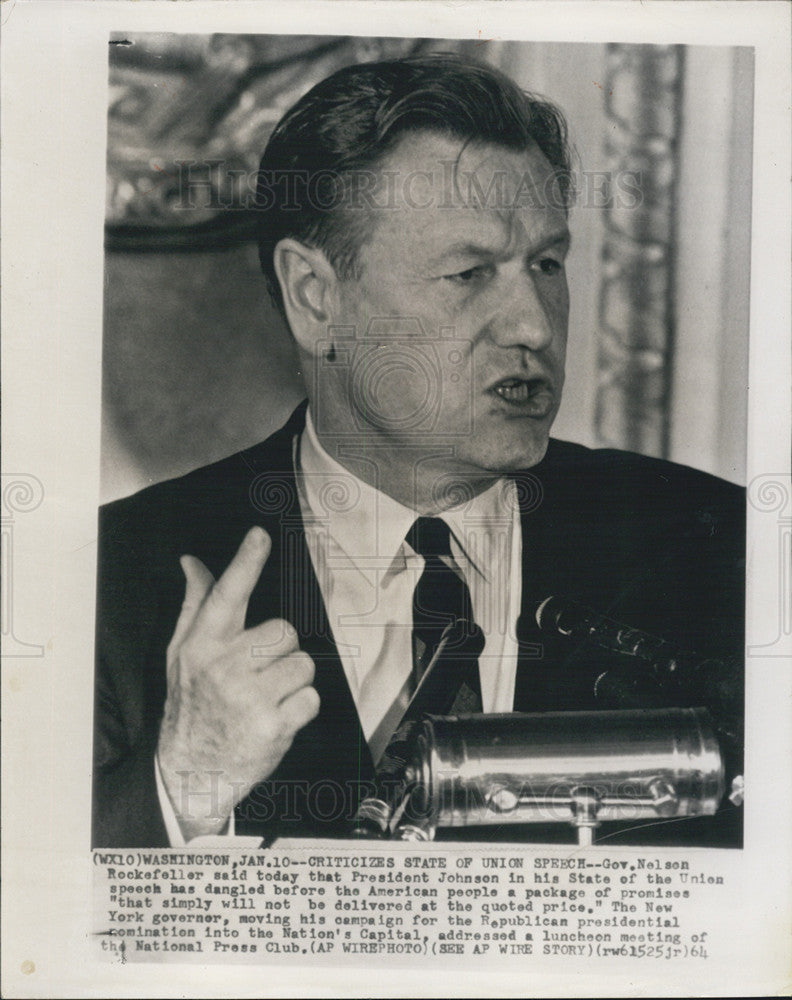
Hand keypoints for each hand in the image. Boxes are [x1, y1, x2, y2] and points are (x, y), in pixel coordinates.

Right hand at [157, 526, 319, 839]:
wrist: (189, 772)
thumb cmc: (191, 705)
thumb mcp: (182, 655)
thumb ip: (194, 605)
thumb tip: (192, 563)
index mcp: (202, 645)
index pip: (226, 595)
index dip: (245, 563)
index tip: (259, 537)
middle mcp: (223, 668)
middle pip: (284, 632)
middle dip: (280, 652)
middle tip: (259, 674)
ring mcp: (248, 698)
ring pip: (302, 665)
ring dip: (292, 682)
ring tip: (266, 698)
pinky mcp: (272, 726)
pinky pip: (311, 698)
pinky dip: (300, 709)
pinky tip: (275, 719)